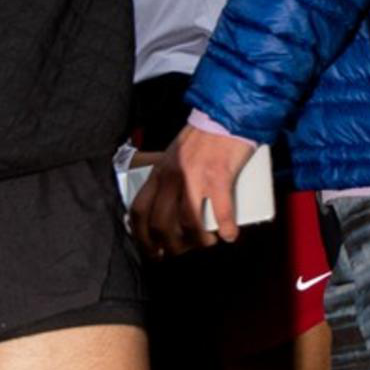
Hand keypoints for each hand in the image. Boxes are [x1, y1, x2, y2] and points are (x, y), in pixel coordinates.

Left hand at [142, 123, 258, 256]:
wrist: (225, 116)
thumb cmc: (203, 138)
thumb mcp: (174, 156)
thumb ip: (168, 179)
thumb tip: (168, 208)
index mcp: (158, 172)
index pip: (139, 211)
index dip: (142, 238)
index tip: (152, 252)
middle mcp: (172, 176)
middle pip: (161, 224)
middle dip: (170, 247)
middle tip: (181, 253)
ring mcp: (195, 177)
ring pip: (188, 223)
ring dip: (198, 241)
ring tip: (207, 242)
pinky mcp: (218, 177)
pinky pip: (221, 212)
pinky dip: (227, 229)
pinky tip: (230, 235)